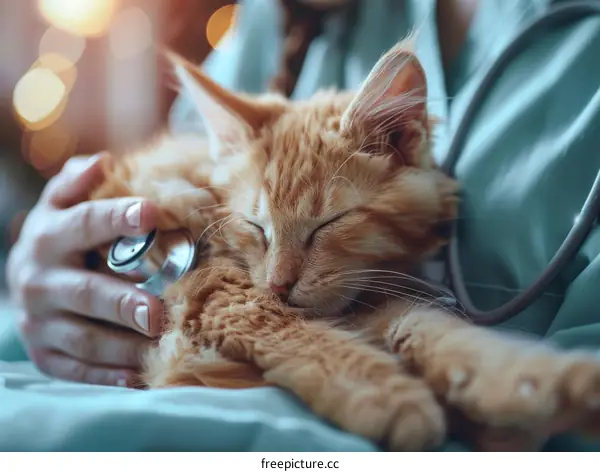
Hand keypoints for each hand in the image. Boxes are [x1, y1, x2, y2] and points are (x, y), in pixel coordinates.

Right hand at [6, 154, 163, 386]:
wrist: (26, 281)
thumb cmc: (62, 236)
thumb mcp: (63, 204)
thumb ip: (79, 182)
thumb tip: (104, 161)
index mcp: (49, 235)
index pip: (85, 224)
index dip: (118, 218)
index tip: (153, 214)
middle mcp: (39, 280)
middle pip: (86, 292)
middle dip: (124, 303)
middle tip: (160, 313)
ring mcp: (39, 322)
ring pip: (84, 338)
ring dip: (125, 346)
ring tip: (163, 346)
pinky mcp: (46, 355)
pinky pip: (78, 370)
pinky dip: (110, 375)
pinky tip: (141, 376)